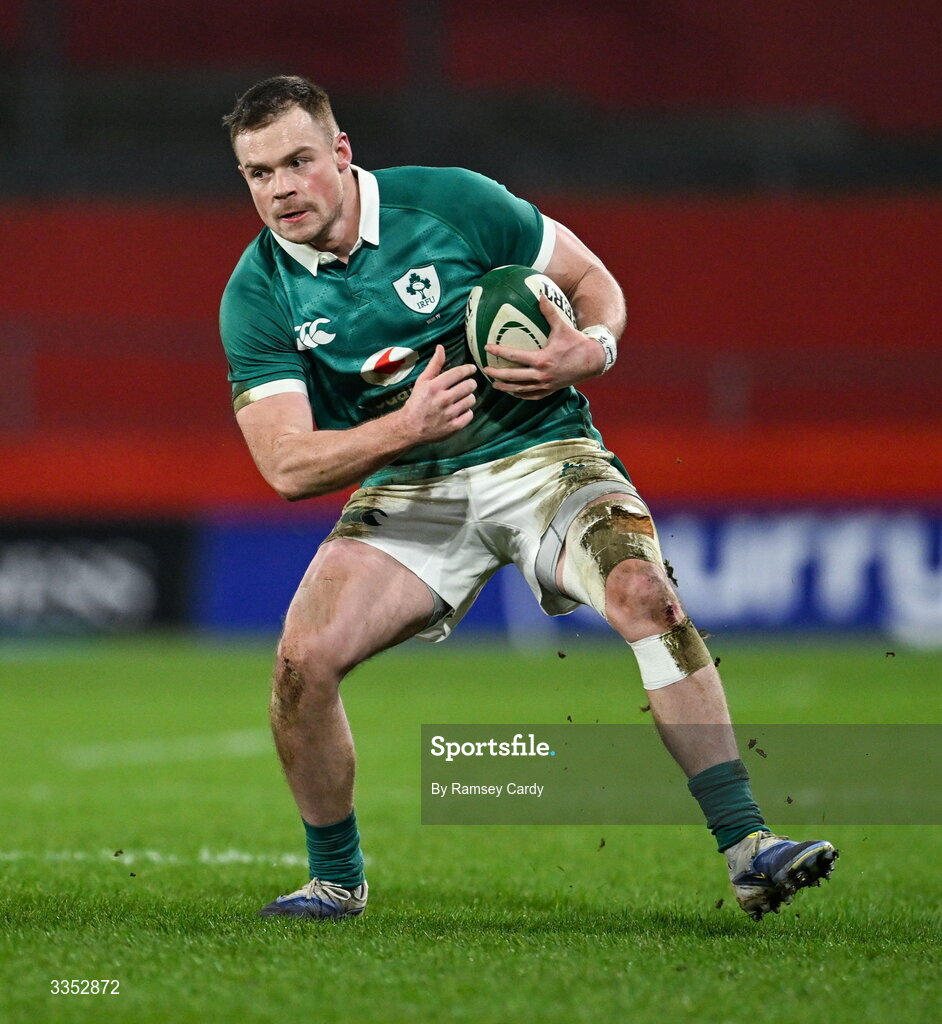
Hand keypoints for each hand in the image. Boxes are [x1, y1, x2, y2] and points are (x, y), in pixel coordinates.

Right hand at [397, 345, 476, 442]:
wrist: (409, 427)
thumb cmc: (417, 402)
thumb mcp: (422, 381)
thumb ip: (434, 365)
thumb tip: (441, 347)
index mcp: (435, 386)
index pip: (458, 373)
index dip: (468, 369)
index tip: (472, 369)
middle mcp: (443, 399)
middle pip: (469, 386)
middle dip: (470, 384)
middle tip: (466, 386)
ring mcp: (449, 414)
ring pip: (471, 400)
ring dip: (469, 398)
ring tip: (462, 399)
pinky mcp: (453, 427)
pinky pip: (470, 415)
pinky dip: (467, 412)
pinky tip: (460, 411)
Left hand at [484, 294, 607, 399]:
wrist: (593, 361)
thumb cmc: (576, 342)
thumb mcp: (562, 326)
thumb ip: (549, 312)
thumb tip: (539, 295)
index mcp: (542, 359)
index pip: (515, 356)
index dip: (499, 352)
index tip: (486, 348)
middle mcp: (542, 374)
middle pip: (514, 377)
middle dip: (498, 374)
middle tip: (485, 369)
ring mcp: (546, 384)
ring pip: (521, 390)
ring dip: (506, 387)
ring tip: (494, 384)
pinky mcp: (551, 390)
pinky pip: (532, 395)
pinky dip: (521, 394)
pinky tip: (513, 392)